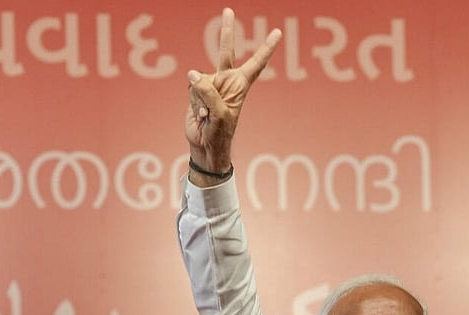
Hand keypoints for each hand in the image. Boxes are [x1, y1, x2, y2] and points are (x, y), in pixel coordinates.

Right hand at [185, 8, 281, 183]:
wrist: (205, 146)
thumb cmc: (219, 134)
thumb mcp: (218, 115)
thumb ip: (207, 92)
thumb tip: (193, 73)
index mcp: (240, 85)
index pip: (256, 63)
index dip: (266, 48)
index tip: (277, 33)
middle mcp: (226, 81)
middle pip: (226, 51)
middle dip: (227, 31)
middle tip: (229, 10)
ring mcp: (210, 84)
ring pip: (200, 79)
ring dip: (200, 98)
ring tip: (206, 116)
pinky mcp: (196, 91)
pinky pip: (191, 88)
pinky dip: (193, 101)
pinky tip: (199, 114)